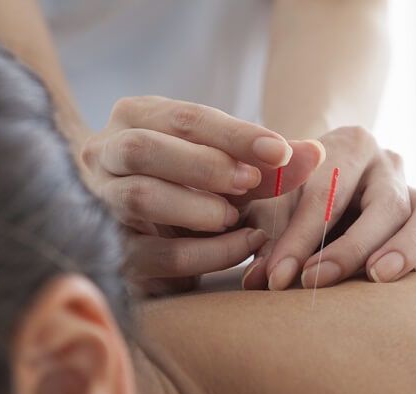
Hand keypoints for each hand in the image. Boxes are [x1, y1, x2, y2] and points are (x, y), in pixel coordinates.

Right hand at [81, 96, 323, 293]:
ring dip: (200, 209)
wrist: (154, 229)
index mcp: (134, 118)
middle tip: (250, 184)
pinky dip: (206, 252)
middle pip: (144, 149)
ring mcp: (100, 201)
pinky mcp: (111, 250)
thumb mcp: (229, 166)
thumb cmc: (196, 185)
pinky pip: (156, 253)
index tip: (281, 153)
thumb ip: (269, 162)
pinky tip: (240, 246)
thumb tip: (315, 153)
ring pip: (142, 198)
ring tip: (236, 218)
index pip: (184, 118)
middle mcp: (104, 154)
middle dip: (205, 166)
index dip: (235, 135)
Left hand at [241, 126, 415, 289]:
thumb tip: (258, 280)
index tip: (277, 277)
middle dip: (351, 247)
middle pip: (385, 203)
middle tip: (318, 280)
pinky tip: (415, 275)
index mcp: (349, 144)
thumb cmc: (293, 193)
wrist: (325, 178)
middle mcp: (389, 163)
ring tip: (378, 277)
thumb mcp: (271, 203)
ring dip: (407, 247)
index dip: (300, 238)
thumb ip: (264, 237)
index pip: (326, 193)